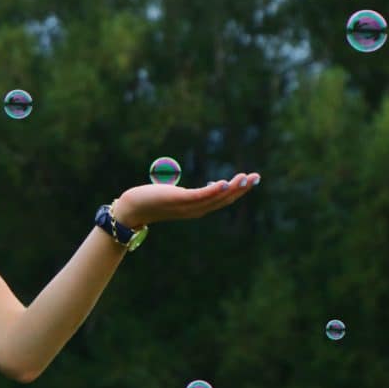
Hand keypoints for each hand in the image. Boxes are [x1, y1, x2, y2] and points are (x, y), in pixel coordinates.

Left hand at [113, 172, 260, 227]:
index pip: (221, 200)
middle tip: (257, 177)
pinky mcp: (179, 201)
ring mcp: (188, 206)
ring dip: (233, 188)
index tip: (250, 180)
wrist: (132, 209)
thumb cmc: (150, 200)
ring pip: (216, 198)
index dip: (238, 191)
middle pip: (224, 200)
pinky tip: (225, 182)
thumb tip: (199, 183)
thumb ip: (186, 191)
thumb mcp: (173, 194)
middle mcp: (195, 210)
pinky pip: (201, 196)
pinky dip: (214, 190)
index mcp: (196, 208)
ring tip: (246, 178)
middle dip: (242, 189)